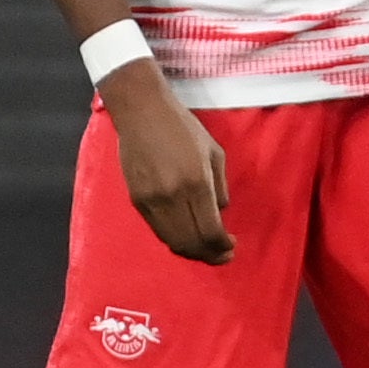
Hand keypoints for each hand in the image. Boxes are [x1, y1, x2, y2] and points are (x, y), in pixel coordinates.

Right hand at [103, 65, 234, 264]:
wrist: (142, 112)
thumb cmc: (184, 127)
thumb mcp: (214, 153)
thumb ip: (219, 188)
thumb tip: (220, 215)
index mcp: (196, 183)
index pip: (210, 232)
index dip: (222, 247)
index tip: (232, 246)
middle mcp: (172, 196)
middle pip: (191, 243)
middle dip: (210, 255)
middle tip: (223, 254)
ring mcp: (150, 200)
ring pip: (172, 241)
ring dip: (192, 251)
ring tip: (207, 249)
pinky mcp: (136, 200)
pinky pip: (157, 230)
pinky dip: (174, 239)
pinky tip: (187, 235)